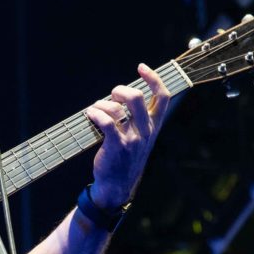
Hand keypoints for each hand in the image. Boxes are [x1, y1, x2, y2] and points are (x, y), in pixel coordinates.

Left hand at [83, 63, 171, 208]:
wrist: (117, 186)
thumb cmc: (124, 159)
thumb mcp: (139, 138)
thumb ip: (138, 119)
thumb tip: (123, 96)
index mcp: (154, 126)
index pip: (163, 97)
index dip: (153, 78)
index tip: (141, 67)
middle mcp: (145, 131)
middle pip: (137, 97)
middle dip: (119, 90)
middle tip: (111, 96)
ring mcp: (131, 139)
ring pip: (117, 108)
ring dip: (101, 104)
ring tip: (95, 109)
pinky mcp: (116, 145)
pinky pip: (105, 121)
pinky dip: (94, 113)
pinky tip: (90, 115)